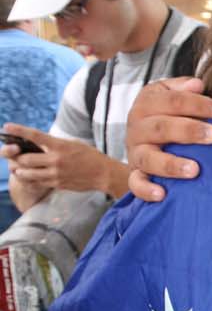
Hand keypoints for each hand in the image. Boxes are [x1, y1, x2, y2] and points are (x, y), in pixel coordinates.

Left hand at [1, 124, 122, 196]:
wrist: (103, 174)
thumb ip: (55, 143)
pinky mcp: (57, 184)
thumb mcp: (72, 143)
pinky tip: (27, 177)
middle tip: (12, 154)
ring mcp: (55, 174)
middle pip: (25, 158)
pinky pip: (36, 183)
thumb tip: (38, 142)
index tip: (6, 127)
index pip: (34, 136)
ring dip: (19, 170)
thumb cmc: (89, 156)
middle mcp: (56, 160)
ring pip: (27, 173)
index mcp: (60, 146)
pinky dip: (29, 179)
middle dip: (15, 156)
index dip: (18, 131)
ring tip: (16, 168)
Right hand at [125, 79, 211, 203]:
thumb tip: (199, 84)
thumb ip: (184, 89)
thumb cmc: (168, 115)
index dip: (199, 104)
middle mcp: (137, 126)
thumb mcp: (172, 95)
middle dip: (189, 131)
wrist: (144, 141)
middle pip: (161, 127)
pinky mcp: (134, 173)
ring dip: (171, 164)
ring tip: (195, 170)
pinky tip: (163, 194)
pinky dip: (146, 190)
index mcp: (147, 103)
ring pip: (148, 157)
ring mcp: (134, 151)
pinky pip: (135, 184)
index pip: (173, 100)